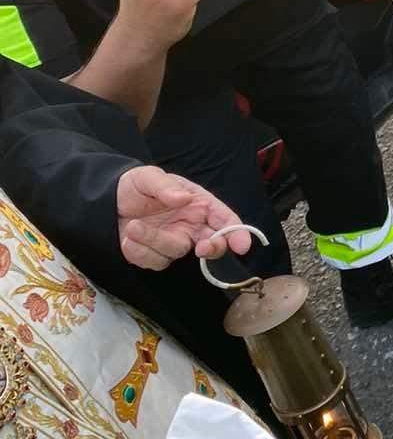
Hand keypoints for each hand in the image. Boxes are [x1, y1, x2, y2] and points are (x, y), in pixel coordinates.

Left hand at [117, 166, 253, 268]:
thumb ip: (165, 186)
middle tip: (201, 247)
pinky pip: (154, 261)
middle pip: (212, 244)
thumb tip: (183, 198)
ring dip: (154, 241)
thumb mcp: (147, 176)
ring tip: (133, 226)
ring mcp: (173, 241)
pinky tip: (127, 237)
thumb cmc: (134, 185)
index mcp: (197, 204)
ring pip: (175, 252)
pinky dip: (139, 251)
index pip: (224, 219)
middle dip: (211, 248)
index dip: (237, 232)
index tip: (241, 245)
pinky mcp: (154, 255)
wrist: (106, 201)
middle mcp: (190, 225)